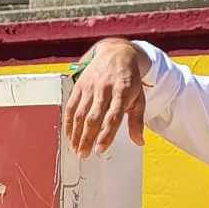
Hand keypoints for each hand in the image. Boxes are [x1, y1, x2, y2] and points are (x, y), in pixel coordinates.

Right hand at [62, 39, 147, 156]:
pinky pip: (72, 106)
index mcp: (122, 92)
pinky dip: (69, 122)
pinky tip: (69, 135)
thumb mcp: (139, 98)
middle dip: (87, 138)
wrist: (115, 53)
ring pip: (80, 113)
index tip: (100, 149)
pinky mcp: (79, 85)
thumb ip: (137, 121)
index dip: (105, 134)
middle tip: (84, 154)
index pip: (113, 117)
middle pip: (93, 117)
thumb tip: (139, 142)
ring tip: (76, 149)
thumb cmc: (128, 79)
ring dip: (76, 133)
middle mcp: (105, 89)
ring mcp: (90, 87)